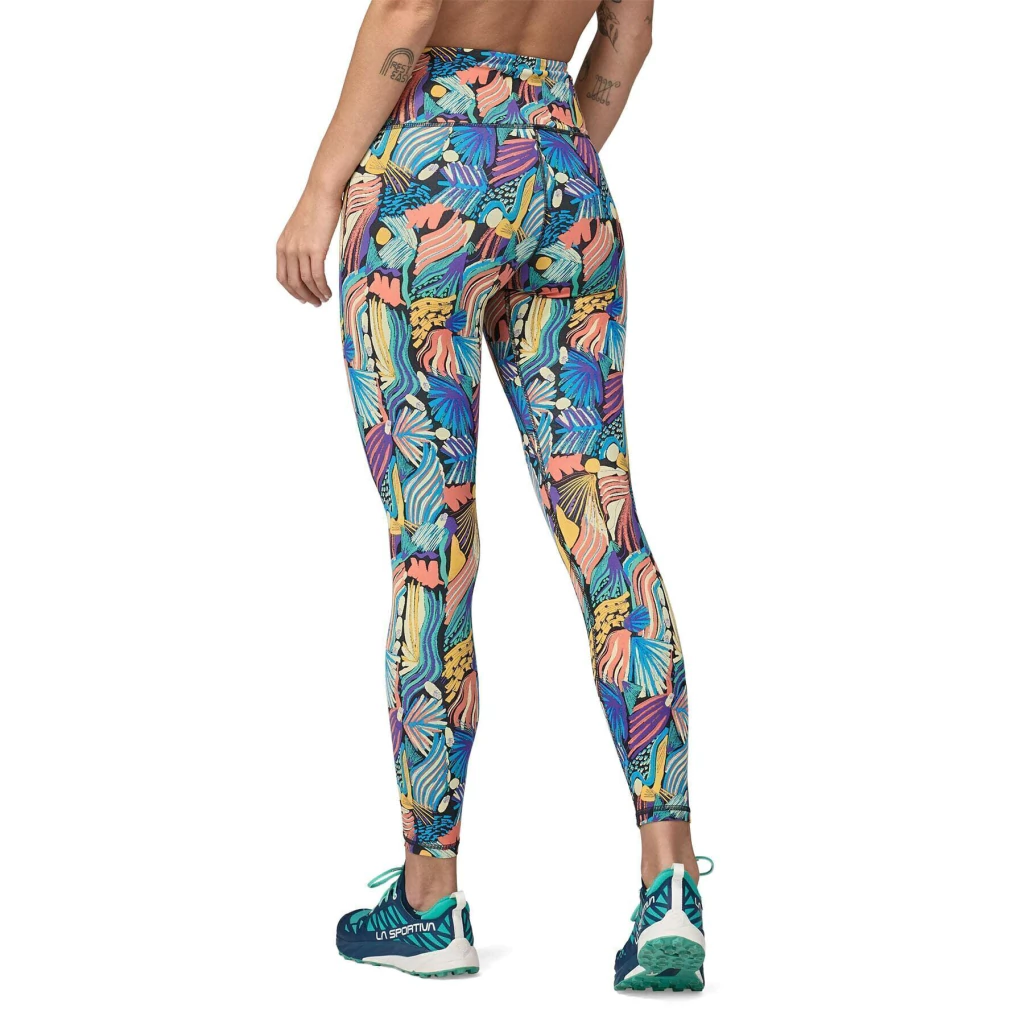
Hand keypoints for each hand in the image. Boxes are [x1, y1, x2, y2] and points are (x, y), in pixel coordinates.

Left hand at [276, 183, 340, 305]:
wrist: (321, 192)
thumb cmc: (315, 207)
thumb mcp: (300, 229)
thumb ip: (299, 245)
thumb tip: (309, 260)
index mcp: (282, 245)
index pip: (282, 277)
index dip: (292, 292)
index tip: (302, 298)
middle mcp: (288, 249)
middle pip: (293, 283)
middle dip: (304, 296)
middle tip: (316, 303)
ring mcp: (300, 250)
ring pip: (305, 282)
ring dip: (315, 294)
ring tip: (324, 299)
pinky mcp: (315, 249)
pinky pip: (317, 276)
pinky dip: (322, 288)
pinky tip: (328, 292)